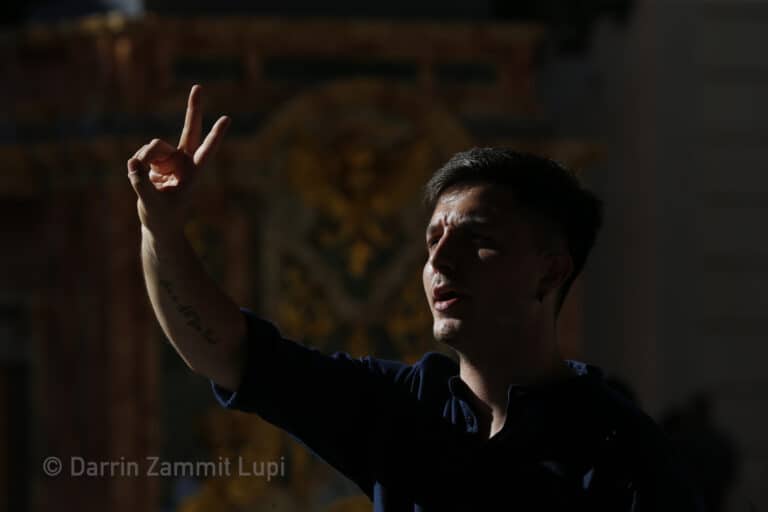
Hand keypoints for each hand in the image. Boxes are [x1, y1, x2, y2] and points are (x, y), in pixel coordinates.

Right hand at [126, 84, 229, 237]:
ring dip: (145, 158)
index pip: (206, 150)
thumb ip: (141, 184)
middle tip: (198, 87)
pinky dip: (137, 163)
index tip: (227, 119)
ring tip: (148, 179)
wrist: (159, 224)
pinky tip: (140, 175)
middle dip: (193, 108)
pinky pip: (142, 153)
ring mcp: (170, 159)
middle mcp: (184, 162)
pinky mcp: (157, 161)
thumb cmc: (162, 218)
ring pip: (154, 146)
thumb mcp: (151, 205)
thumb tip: (133, 163)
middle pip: (190, 130)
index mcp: (193, 173)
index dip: (215, 135)